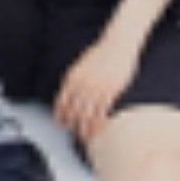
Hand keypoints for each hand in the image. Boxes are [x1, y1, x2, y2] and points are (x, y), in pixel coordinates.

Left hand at [55, 28, 143, 142]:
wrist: (118, 43)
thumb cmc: (102, 53)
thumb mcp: (81, 64)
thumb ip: (75, 80)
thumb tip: (69, 94)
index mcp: (72, 77)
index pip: (62, 102)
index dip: (61, 115)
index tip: (61, 124)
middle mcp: (82, 84)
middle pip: (73, 111)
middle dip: (73, 125)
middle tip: (74, 134)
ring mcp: (96, 88)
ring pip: (87, 115)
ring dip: (85, 129)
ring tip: (86, 137)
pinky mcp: (111, 91)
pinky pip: (102, 113)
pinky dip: (99, 124)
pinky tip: (99, 129)